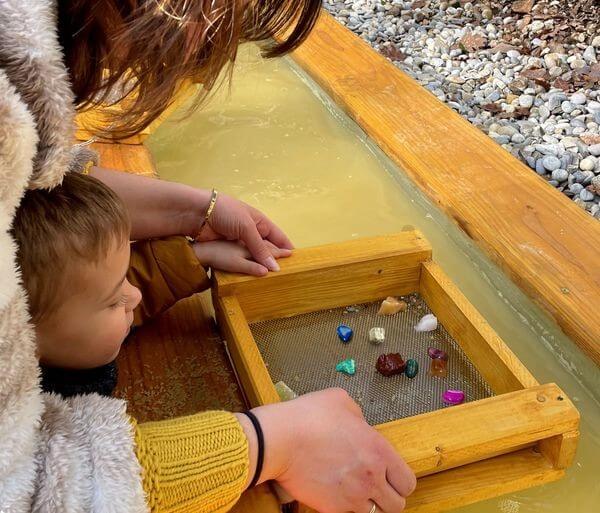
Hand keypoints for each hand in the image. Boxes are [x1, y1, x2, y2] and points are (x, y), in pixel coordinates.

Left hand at [195, 192, 293, 271]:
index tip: (296, 259)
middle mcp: (251, 231)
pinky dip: (249, 266)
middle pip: (267, 247)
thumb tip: (275, 268)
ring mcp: (239, 240)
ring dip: (262, 264)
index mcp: (259, 221)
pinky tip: (254, 275)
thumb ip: (260, 249)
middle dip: (276, 258)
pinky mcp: (228, 248)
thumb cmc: (226, 213)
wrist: (197, 213)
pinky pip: (243, 259)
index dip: (286, 246)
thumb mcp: (247, 228)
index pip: (277, 236)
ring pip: (255, 255)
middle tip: (286, 272)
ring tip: (273, 278)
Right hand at [253, 388, 416, 512]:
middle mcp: (371, 478)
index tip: (390, 476)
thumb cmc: (308, 417)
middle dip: (388, 497)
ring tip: (355, 492)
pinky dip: (345, 509)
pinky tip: (336, 495)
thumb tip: (359, 424)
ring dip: (367, 505)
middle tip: (375, 487)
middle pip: (397, 505)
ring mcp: (352, 497)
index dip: (400, 480)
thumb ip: (358, 416)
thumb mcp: (340, 400)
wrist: (280, 439)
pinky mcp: (331, 509)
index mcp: (379, 450)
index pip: (407, 482)